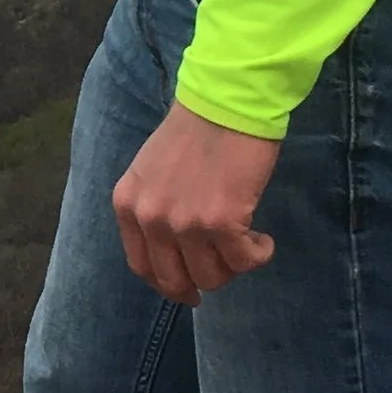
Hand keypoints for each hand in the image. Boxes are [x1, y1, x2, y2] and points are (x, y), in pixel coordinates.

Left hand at [112, 104, 280, 306]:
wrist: (225, 102)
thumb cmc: (195, 130)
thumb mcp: (151, 171)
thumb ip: (154, 208)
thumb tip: (173, 252)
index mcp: (128, 205)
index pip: (141, 267)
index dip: (168, 285)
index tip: (189, 291)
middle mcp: (150, 218)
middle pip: (174, 281)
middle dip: (202, 283)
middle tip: (225, 270)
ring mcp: (183, 222)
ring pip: (211, 276)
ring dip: (234, 265)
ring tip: (246, 239)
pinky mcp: (220, 222)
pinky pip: (243, 261)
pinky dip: (258, 255)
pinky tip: (263, 239)